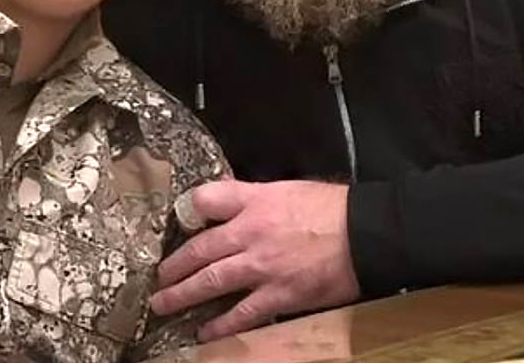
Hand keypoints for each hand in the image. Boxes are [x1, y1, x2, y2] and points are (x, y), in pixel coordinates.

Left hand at [150, 179, 360, 340]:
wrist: (365, 233)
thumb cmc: (331, 208)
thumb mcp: (286, 189)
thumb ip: (255, 198)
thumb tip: (233, 207)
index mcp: (252, 202)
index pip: (205, 199)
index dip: (187, 211)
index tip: (177, 224)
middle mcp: (249, 233)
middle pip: (199, 249)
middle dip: (174, 265)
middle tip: (157, 278)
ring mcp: (261, 267)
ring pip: (211, 282)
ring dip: (183, 294)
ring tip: (164, 304)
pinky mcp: (278, 295)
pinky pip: (242, 314)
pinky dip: (221, 325)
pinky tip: (205, 333)